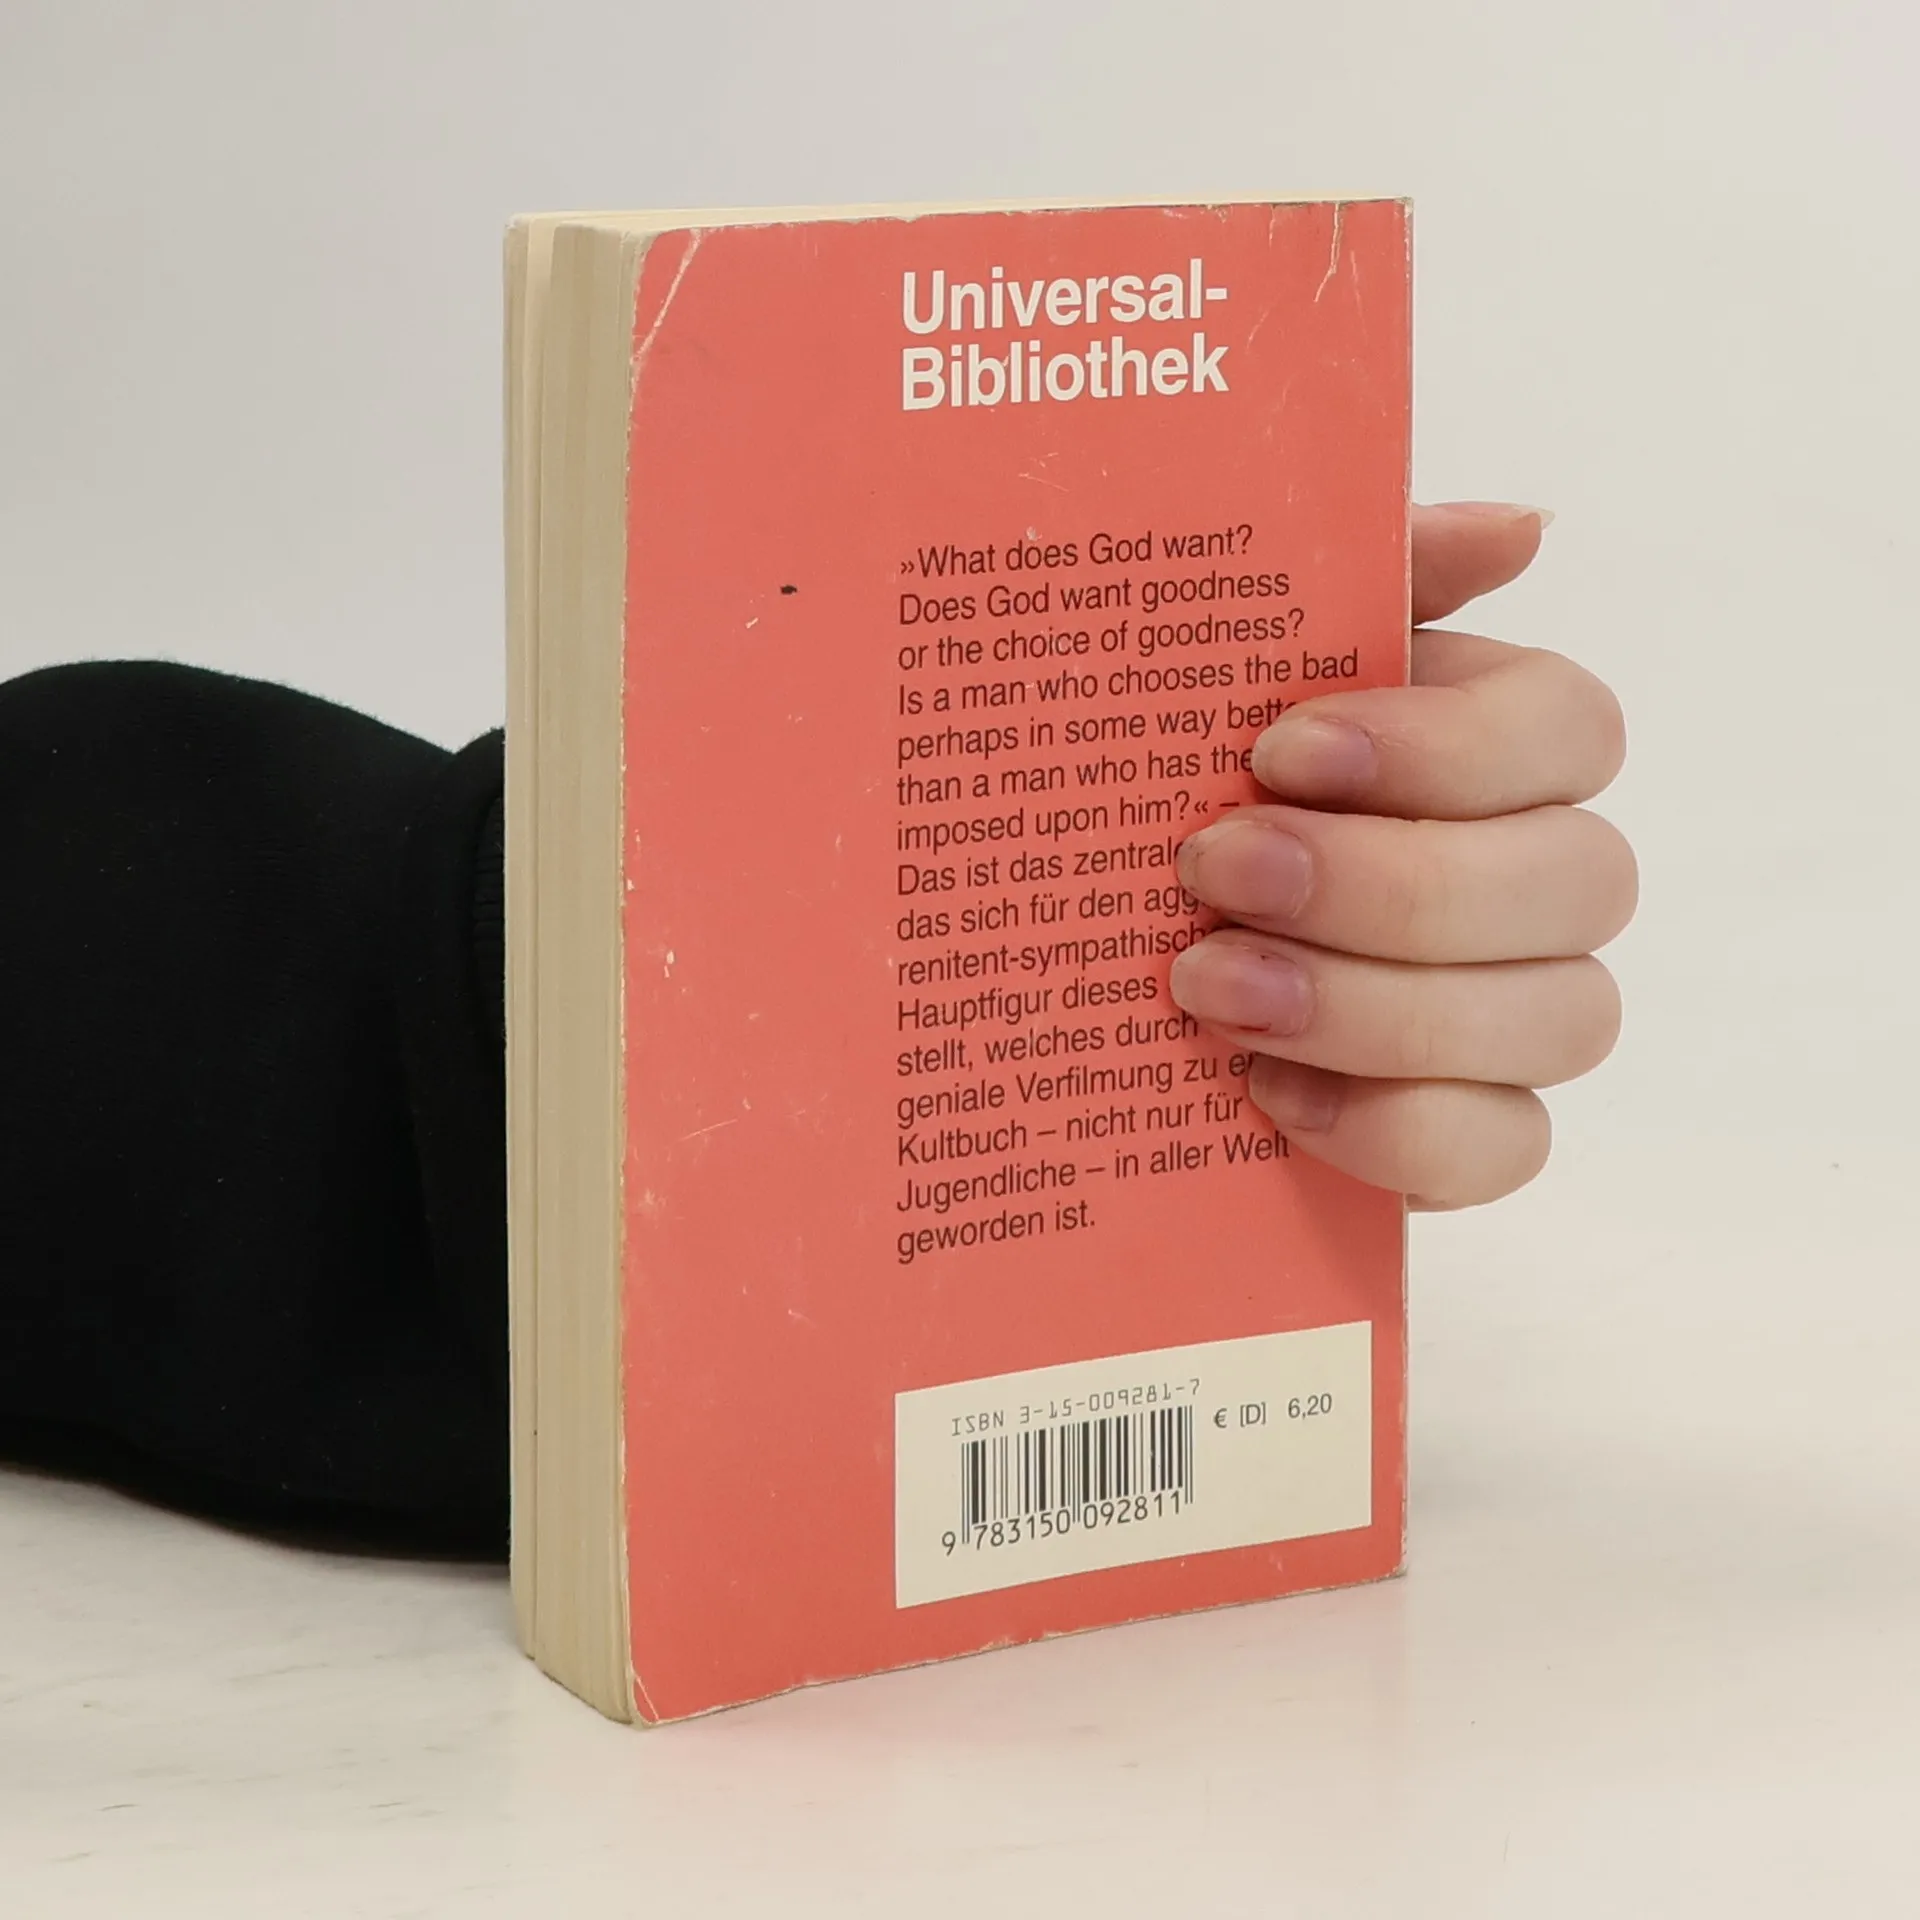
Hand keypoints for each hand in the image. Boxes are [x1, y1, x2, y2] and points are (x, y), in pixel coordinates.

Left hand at [1167, 501, 1634, 1208]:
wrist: (1086, 943)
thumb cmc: (1177, 783)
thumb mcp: (1232, 662)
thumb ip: (1365, 583)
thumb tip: (1520, 528)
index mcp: (1494, 743)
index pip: (1569, 730)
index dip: (1445, 746)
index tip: (1277, 751)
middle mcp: (1539, 876)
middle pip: (1579, 880)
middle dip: (1389, 885)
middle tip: (1212, 874)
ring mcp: (1521, 1012)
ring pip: (1562, 1018)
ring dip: (1377, 1007)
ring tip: (1207, 989)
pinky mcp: (1474, 1128)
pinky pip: (1508, 1146)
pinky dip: (1394, 1127)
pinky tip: (1266, 1091)